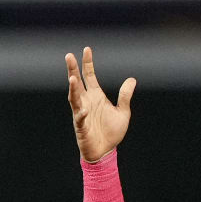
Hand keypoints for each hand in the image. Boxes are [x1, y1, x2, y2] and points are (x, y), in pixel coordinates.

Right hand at [65, 46, 134, 163]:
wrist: (105, 152)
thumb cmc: (111, 133)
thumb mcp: (123, 112)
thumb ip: (125, 96)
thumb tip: (132, 79)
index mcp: (96, 96)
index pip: (89, 76)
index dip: (87, 63)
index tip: (87, 49)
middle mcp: (87, 102)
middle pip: (77, 83)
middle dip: (73, 70)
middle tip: (69, 56)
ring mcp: (82, 113)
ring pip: (74, 98)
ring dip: (73, 88)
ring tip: (72, 78)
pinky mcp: (81, 127)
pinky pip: (80, 118)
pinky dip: (82, 113)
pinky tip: (85, 109)